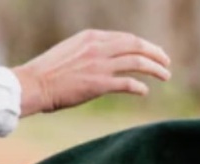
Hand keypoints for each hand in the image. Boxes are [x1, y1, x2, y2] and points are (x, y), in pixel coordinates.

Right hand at [11, 29, 171, 115]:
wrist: (33, 85)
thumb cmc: (45, 74)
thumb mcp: (68, 53)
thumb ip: (87, 54)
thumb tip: (98, 64)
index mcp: (91, 37)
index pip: (124, 38)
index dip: (141, 46)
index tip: (150, 53)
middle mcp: (98, 47)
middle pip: (136, 45)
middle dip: (155, 53)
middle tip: (166, 62)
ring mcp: (99, 65)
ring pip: (137, 61)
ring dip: (154, 68)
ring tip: (165, 75)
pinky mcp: (98, 84)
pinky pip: (126, 83)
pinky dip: (138, 86)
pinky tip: (145, 91)